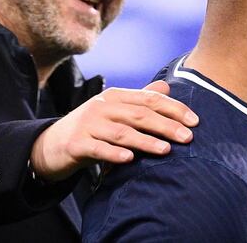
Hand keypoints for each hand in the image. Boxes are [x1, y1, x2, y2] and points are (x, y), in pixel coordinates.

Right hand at [29, 80, 198, 180]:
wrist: (51, 144)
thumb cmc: (91, 128)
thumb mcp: (115, 111)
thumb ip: (140, 100)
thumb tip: (167, 87)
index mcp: (115, 97)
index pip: (150, 99)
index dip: (174, 108)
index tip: (195, 121)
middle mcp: (102, 107)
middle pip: (140, 115)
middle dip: (166, 126)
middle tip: (188, 138)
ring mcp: (88, 124)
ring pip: (122, 132)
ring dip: (145, 141)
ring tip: (166, 150)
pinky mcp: (76, 144)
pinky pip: (98, 149)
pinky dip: (114, 154)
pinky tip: (129, 160)